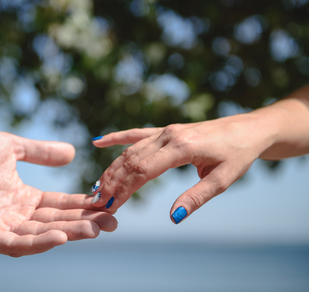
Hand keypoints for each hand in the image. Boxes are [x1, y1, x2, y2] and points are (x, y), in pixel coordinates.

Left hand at [0, 128, 116, 256]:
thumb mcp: (12, 147)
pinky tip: (60, 236)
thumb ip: (40, 152)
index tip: (107, 203)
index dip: (82, 206)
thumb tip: (73, 153)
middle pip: (54, 223)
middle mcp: (14, 215)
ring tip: (94, 229)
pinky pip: (12, 243)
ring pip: (39, 236)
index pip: (58, 205)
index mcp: (22, 197)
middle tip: (112, 221)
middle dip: (83, 223)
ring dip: (67, 233)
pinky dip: (36, 243)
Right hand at [91, 115, 269, 223]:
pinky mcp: (166, 130)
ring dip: (112, 168)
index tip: (109, 205)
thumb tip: (173, 217)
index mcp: (181, 147)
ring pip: (130, 149)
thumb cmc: (238, 154)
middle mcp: (168, 135)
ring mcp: (165, 130)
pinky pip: (136, 134)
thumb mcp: (222, 180)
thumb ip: (196, 198)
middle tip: (97, 202)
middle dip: (112, 182)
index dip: (123, 189)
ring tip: (97, 186)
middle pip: (131, 160)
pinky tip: (99, 141)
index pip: (142, 170)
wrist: (248, 129)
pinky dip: (116, 138)